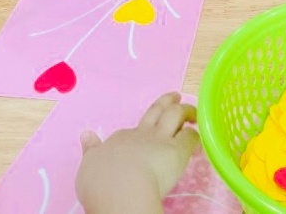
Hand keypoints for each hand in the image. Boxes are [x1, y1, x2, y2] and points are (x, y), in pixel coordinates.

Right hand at [75, 93, 200, 212]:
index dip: (139, 130)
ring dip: (185, 111)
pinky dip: (195, 136)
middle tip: (175, 96)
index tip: (142, 134)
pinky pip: (189, 137)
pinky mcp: (177, 150)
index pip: (131, 131)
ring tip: (193, 112)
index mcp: (119, 139)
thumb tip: (86, 135)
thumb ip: (91, 150)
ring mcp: (159, 139)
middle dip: (166, 102)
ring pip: (175, 116)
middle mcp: (140, 134)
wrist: (121, 188)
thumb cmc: (101, 182)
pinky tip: (199, 141)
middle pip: (155, 112)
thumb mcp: (89, 165)